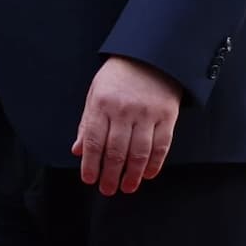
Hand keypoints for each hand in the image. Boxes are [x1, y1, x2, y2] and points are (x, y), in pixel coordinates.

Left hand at [72, 57, 179, 196]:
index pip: (93, 141)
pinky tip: (148, 174)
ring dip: (132, 174)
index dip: (91, 164)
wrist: (151, 55)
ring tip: (127, 187)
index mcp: (102, 104)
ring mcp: (147, 113)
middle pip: (116, 151)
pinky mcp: (167, 115)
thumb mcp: (95, 93)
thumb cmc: (118, 76)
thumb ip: (87, 123)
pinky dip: (155, 164)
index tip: (89, 179)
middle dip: (111, 175)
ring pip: (139, 152)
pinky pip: (161, 145)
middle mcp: (124, 110)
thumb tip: (78, 151)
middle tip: (108, 190)